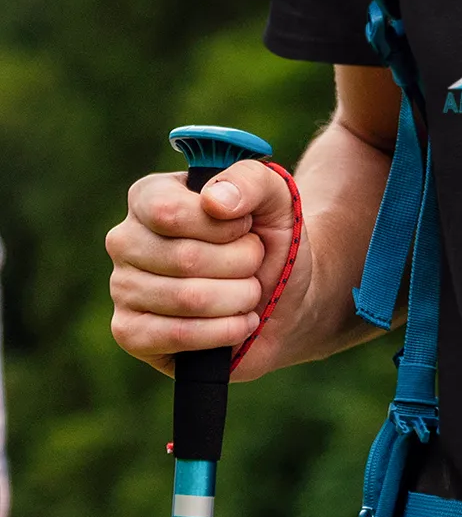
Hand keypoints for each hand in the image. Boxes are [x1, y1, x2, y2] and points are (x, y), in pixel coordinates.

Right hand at [107, 159, 307, 381]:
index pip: (169, 211)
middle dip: (242, 264)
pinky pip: (178, 335)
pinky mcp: (130, 333)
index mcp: (149, 197)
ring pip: (188, 299)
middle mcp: (126, 240)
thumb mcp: (275, 197)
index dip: (223, 226)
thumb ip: (250, 180)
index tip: (248, 228)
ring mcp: (122, 288)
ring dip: (239, 298)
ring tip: (249, 292)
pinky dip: (225, 332)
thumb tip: (214, 200)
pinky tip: (239, 323)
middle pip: (185, 258)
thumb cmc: (270, 242)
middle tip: (254, 264)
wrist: (283, 299)